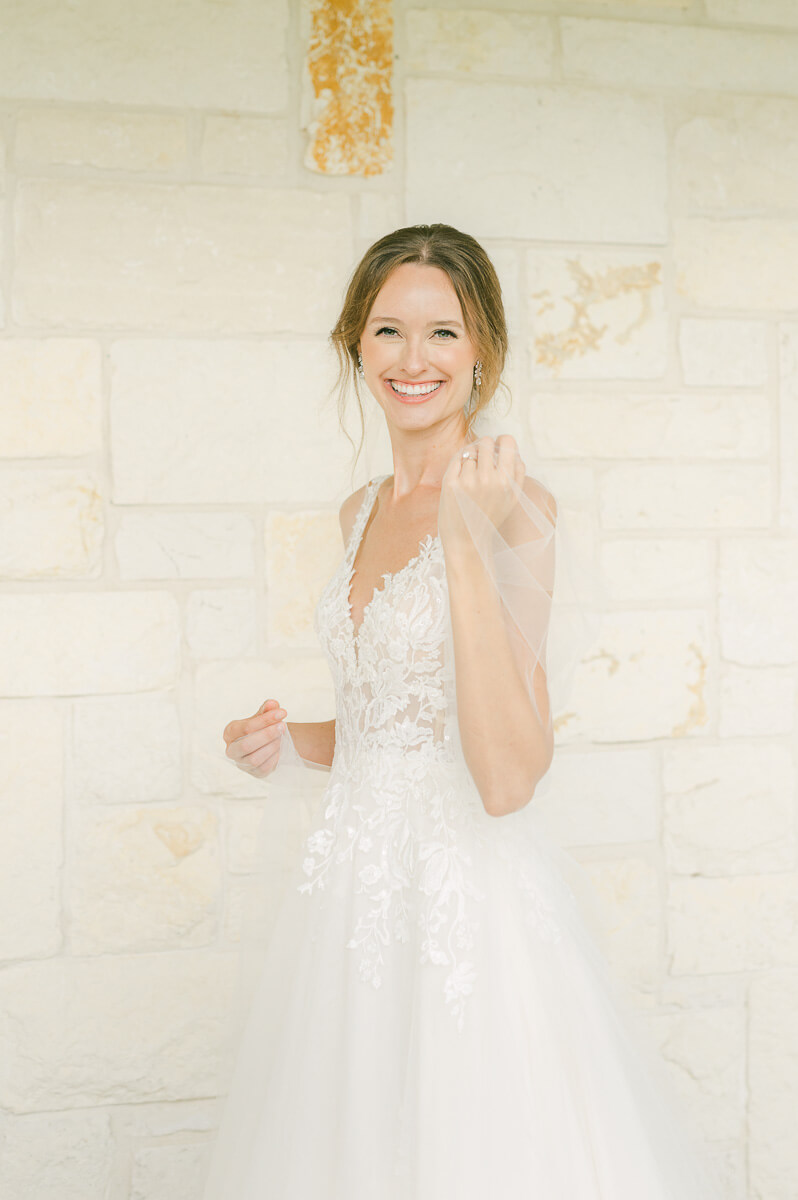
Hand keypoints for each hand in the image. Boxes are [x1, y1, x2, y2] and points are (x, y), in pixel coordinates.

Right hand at [223, 698, 286, 778]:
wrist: (268, 742)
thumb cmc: (262, 727)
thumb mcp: (263, 715)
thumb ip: (267, 709)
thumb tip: (273, 704)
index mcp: (230, 732)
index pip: (246, 727)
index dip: (265, 719)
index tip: (282, 713)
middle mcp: (231, 750)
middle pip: (246, 745)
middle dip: (267, 735)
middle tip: (283, 726)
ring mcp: (242, 763)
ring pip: (254, 759)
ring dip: (271, 746)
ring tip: (282, 737)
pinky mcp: (254, 773)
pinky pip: (264, 768)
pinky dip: (274, 758)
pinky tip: (281, 748)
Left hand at [439, 434, 524, 553]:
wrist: (467, 542)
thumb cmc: (490, 519)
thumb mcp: (512, 499)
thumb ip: (518, 473)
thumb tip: (514, 450)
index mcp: (507, 482)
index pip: (507, 442)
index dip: (501, 441)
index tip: (497, 449)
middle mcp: (488, 479)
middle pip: (486, 441)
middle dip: (484, 448)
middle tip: (482, 460)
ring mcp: (468, 481)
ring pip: (470, 451)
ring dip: (470, 459)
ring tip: (471, 475)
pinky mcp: (450, 484)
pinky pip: (456, 458)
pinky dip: (458, 462)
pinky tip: (461, 474)